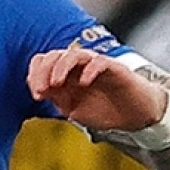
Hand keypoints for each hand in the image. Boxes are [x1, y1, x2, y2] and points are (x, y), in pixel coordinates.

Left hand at [27, 48, 166, 131]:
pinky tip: (84, 83)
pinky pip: (99, 61)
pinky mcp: (114, 68)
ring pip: (74, 54)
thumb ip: (56, 98)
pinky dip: (89, 70)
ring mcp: (95, 65)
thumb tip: (39, 90)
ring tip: (57, 83)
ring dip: (61, 67)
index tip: (37, 95)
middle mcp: (77, 66)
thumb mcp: (73, 108)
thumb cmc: (103, 110)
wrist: (134, 116)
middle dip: (43, 71)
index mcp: (64, 74)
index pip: (42, 62)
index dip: (35, 75)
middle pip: (54, 55)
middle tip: (42, 90)